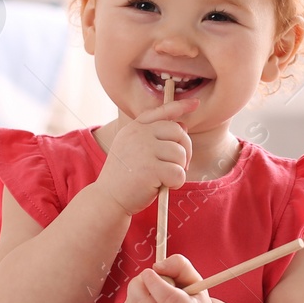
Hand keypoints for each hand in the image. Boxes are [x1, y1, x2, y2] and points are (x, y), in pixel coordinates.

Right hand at [94, 100, 197, 218]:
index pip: (160, 112)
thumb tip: (183, 126)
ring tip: (165, 178)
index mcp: (134, 128)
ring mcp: (144, 150)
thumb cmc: (125, 177)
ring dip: (179, 168)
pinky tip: (164, 186)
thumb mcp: (135, 151)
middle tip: (179, 166)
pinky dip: (176, 182)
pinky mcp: (150, 169)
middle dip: (185, 150)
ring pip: (180, 153)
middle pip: (178, 132)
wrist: (108, 198)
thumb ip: (155, 137)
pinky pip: (178, 172)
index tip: (195, 104)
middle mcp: (139, 134)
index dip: (180, 106)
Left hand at [120, 254, 213, 302]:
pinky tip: (143, 302)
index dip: (154, 283)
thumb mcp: (194, 279)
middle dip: (138, 285)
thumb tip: (156, 267)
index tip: (149, 271)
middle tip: (145, 276)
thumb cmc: (191, 299)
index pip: (169, 300)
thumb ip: (179, 265)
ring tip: (147, 290)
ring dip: (133, 294)